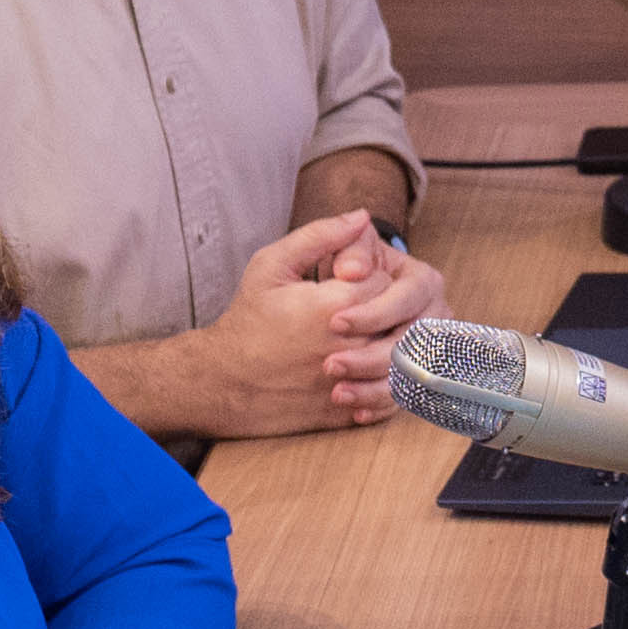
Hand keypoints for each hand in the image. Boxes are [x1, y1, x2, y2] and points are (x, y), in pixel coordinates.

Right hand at [92, 216, 413, 441]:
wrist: (224, 380)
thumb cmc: (248, 319)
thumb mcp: (272, 266)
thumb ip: (320, 236)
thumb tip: (362, 216)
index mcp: (334, 305)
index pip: (387, 283)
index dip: (373, 278)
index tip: (350, 281)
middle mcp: (348, 346)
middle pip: (400, 320)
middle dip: (387, 312)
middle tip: (363, 309)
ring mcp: (351, 383)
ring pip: (402, 361)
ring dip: (394, 346)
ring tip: (370, 335)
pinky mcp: (349, 412)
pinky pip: (390, 395)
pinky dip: (390, 381)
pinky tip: (371, 367)